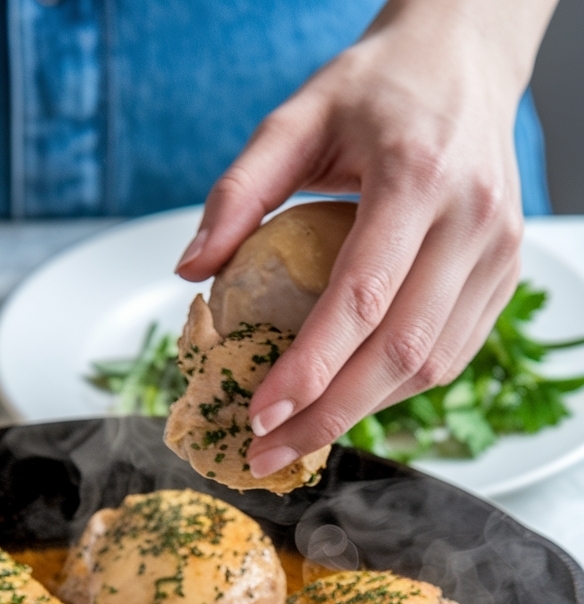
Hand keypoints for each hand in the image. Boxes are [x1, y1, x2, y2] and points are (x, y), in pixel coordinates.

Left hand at [176, 0, 556, 477]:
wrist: (466, 59)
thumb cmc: (376, 89)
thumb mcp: (296, 116)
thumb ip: (238, 191)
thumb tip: (190, 271)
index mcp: (417, 175)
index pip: (362, 297)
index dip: (310, 369)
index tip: (259, 416)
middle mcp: (471, 218)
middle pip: (401, 350)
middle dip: (329, 416)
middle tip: (268, 453)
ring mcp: (498, 251)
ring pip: (432, 365)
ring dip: (361, 413)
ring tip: (298, 438)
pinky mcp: (505, 274)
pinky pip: (452, 354)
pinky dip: (395, 389)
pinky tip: (348, 400)